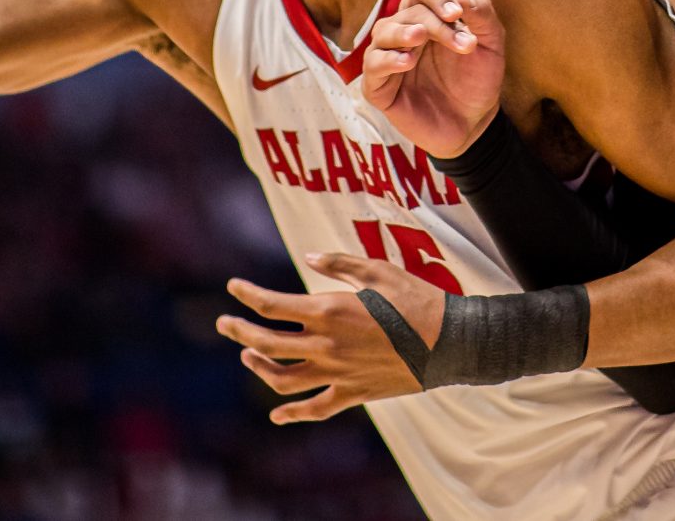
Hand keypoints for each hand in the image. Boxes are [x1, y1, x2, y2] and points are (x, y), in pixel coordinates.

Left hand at [215, 252, 449, 422]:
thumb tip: (307, 258)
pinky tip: (277, 414)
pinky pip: (314, 409)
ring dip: (259, 369)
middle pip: (266, 343)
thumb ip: (338, 264)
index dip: (246, 296)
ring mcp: (337, 373)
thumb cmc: (416, 298)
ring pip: (282, 379)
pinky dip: (292, 414)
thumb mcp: (378, 270)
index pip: (272, 305)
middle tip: (224, 323)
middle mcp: (326, 345)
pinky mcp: (353, 393)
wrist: (450, 341)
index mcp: (328, 311)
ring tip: (248, 358)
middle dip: (239, 332)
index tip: (232, 287)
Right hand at [361, 0, 504, 157]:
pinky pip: (372, 67)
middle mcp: (405, 33)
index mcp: (430, 17)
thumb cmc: (478, 79)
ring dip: (402, 32)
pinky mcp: (379, 87)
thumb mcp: (491, 44)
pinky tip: (407, 63)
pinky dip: (387, 60)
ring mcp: (389, 58)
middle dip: (435, 24)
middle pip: (409, 12)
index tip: (458, 13)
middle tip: (463, 44)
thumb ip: (482, 14)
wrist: (474, 123)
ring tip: (420, 38)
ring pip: (383, 32)